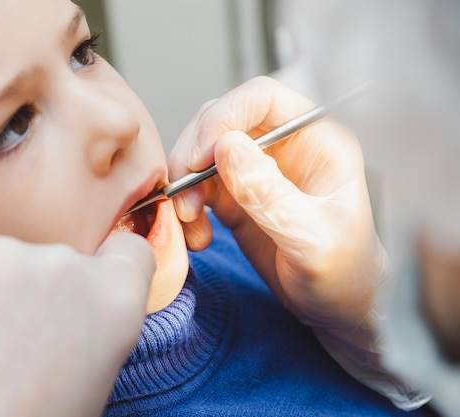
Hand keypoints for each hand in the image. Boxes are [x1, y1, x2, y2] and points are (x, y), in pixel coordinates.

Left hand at [0, 232, 154, 416]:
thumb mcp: (94, 378)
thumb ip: (99, 319)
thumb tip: (80, 297)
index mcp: (114, 297)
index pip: (128, 250)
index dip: (109, 270)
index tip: (86, 291)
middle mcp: (63, 262)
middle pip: (60, 259)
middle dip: (42, 289)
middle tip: (14, 342)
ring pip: (3, 258)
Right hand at [169, 76, 385, 339]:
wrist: (336, 308)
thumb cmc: (343, 273)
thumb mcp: (312, 240)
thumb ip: (270, 195)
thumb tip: (226, 148)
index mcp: (316, 139)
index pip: (263, 98)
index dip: (225, 115)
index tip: (201, 154)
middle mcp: (283, 145)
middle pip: (222, 120)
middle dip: (193, 152)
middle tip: (183, 192)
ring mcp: (257, 169)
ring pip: (202, 150)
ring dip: (184, 182)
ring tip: (188, 220)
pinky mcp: (236, 196)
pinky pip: (197, 186)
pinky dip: (186, 207)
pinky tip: (197, 236)